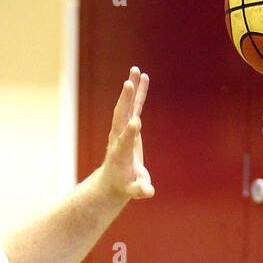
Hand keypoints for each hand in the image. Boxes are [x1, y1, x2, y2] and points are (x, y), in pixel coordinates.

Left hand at [99, 67, 153, 201]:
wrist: (113, 180)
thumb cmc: (125, 185)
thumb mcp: (133, 191)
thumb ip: (140, 190)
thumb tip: (148, 192)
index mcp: (121, 154)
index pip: (125, 141)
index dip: (130, 132)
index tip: (135, 121)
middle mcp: (119, 138)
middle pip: (121, 117)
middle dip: (124, 102)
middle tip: (127, 84)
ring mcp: (123, 129)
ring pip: (126, 106)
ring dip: (131, 89)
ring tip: (135, 70)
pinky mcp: (129, 125)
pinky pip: (134, 105)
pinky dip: (138, 92)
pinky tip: (143, 77)